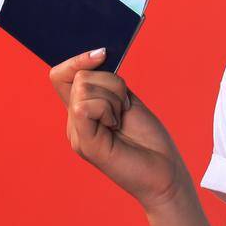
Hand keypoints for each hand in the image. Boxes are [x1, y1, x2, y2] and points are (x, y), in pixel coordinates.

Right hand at [49, 48, 185, 211]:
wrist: (165, 172)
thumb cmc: (149, 140)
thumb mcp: (127, 100)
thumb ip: (108, 83)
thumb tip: (97, 56)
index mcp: (82, 110)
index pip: (60, 76)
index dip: (77, 60)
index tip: (102, 54)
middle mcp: (74, 122)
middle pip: (78, 77)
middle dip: (111, 83)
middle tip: (125, 108)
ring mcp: (77, 133)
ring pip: (83, 88)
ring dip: (113, 97)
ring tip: (122, 119)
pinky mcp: (85, 143)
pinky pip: (85, 106)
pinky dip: (108, 109)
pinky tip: (117, 126)